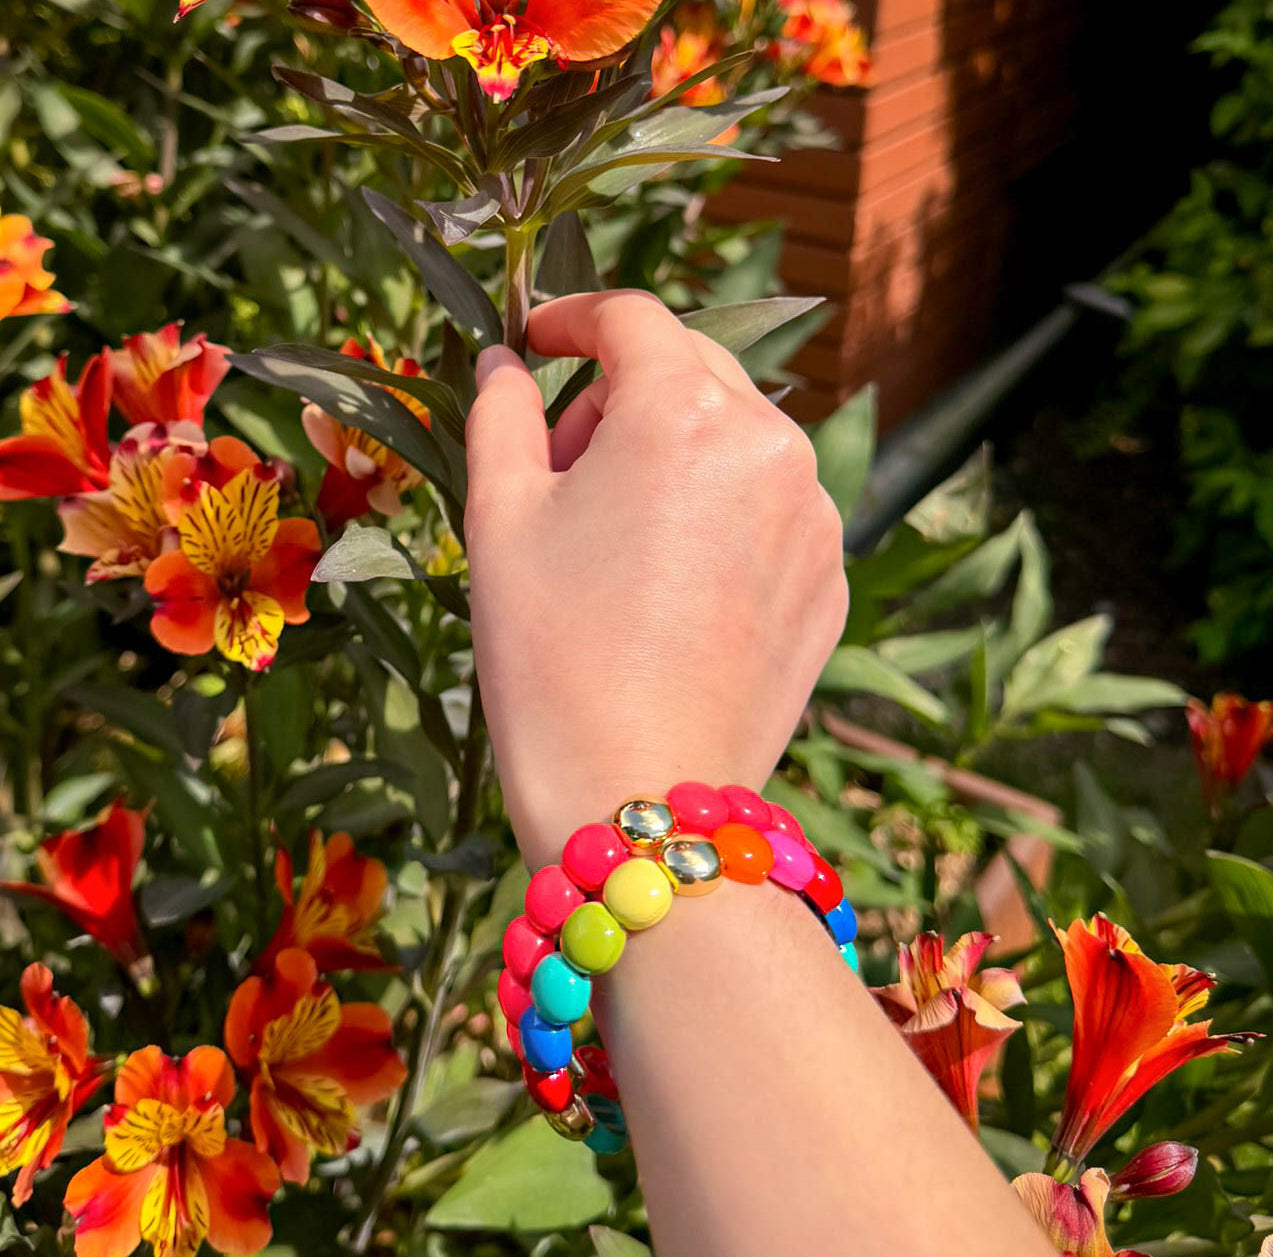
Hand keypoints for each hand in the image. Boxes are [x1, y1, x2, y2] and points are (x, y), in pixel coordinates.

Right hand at [464, 291, 847, 869]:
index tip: (534, 344)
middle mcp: (774, 446)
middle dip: (618, 395)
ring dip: (672, 455)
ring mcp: (814, 518)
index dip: (572, 319)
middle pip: (690, 373)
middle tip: (560, 466)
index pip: (632, 317)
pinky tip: (671, 587)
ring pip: (734, 441)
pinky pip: (768, 509)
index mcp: (687, 412)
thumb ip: (499, 412)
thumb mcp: (500, 517)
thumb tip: (502, 363)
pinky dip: (718, 515)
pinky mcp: (828, 581)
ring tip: (615, 539)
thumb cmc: (551, 653)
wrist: (636, 793)